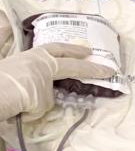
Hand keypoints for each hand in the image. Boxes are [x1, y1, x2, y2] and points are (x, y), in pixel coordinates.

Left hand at [0, 43, 115, 119]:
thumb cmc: (23, 96)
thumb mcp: (43, 102)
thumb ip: (48, 97)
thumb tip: (43, 97)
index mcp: (48, 63)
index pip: (76, 66)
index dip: (93, 69)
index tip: (109, 70)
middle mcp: (34, 57)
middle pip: (58, 49)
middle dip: (74, 49)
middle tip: (87, 51)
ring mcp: (19, 60)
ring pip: (40, 53)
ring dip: (52, 55)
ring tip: (60, 58)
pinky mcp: (6, 67)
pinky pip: (26, 62)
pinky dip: (34, 65)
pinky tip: (35, 71)